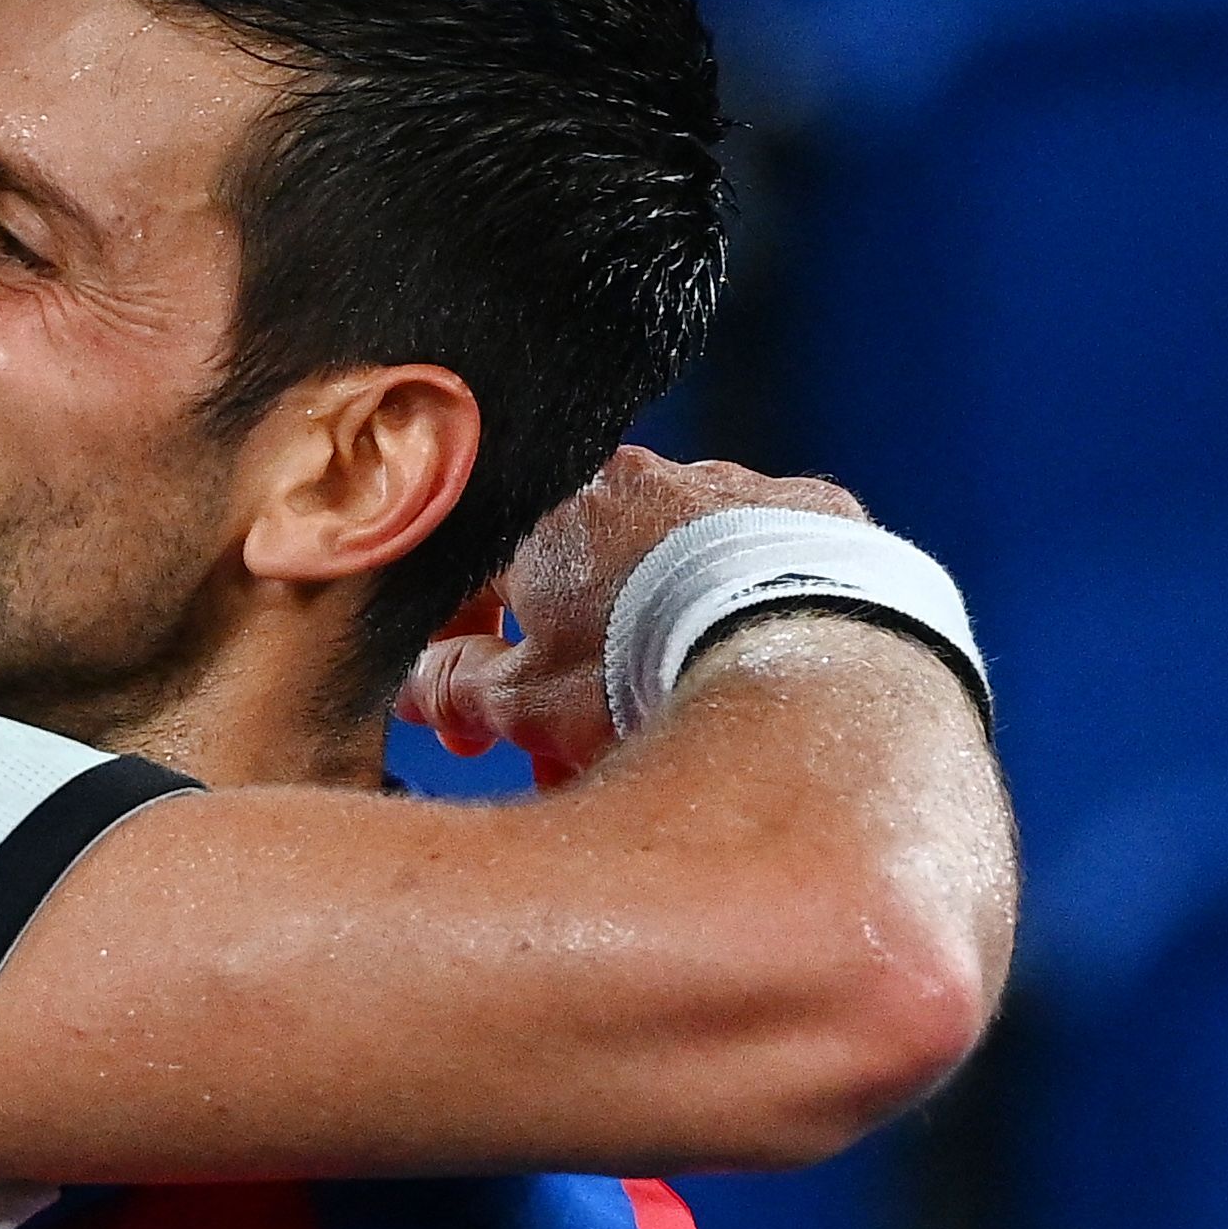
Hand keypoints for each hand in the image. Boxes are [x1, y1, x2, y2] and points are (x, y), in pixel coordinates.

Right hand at [396, 448, 869, 781]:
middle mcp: (635, 479)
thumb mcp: (526, 704)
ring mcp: (729, 487)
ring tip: (672, 722)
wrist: (805, 663)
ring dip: (651, 638)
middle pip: (579, 579)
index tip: (473, 722)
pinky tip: (749, 668)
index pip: (476, 576)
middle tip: (573, 749)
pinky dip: (741, 611)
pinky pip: (760, 559)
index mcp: (548, 515)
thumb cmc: (652, 675)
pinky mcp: (811, 509)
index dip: (464, 655)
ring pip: (668, 570)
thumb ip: (456, 687)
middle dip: (567, 666)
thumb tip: (415, 684)